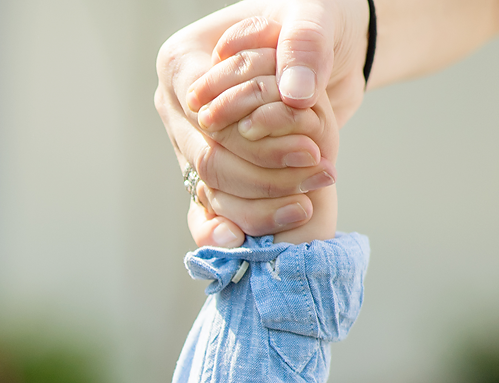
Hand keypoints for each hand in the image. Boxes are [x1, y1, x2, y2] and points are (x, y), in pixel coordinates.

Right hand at [155, 0, 366, 245]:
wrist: (323, 49)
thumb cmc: (312, 22)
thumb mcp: (314, 16)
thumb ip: (304, 46)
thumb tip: (295, 93)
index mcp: (182, 62)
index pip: (204, 113)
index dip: (251, 136)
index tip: (309, 147)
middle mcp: (175, 106)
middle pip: (206, 157)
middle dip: (262, 175)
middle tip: (320, 170)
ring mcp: (187, 141)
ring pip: (209, 188)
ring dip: (257, 204)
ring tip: (306, 205)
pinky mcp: (208, 168)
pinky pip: (206, 207)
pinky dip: (225, 226)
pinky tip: (241, 242)